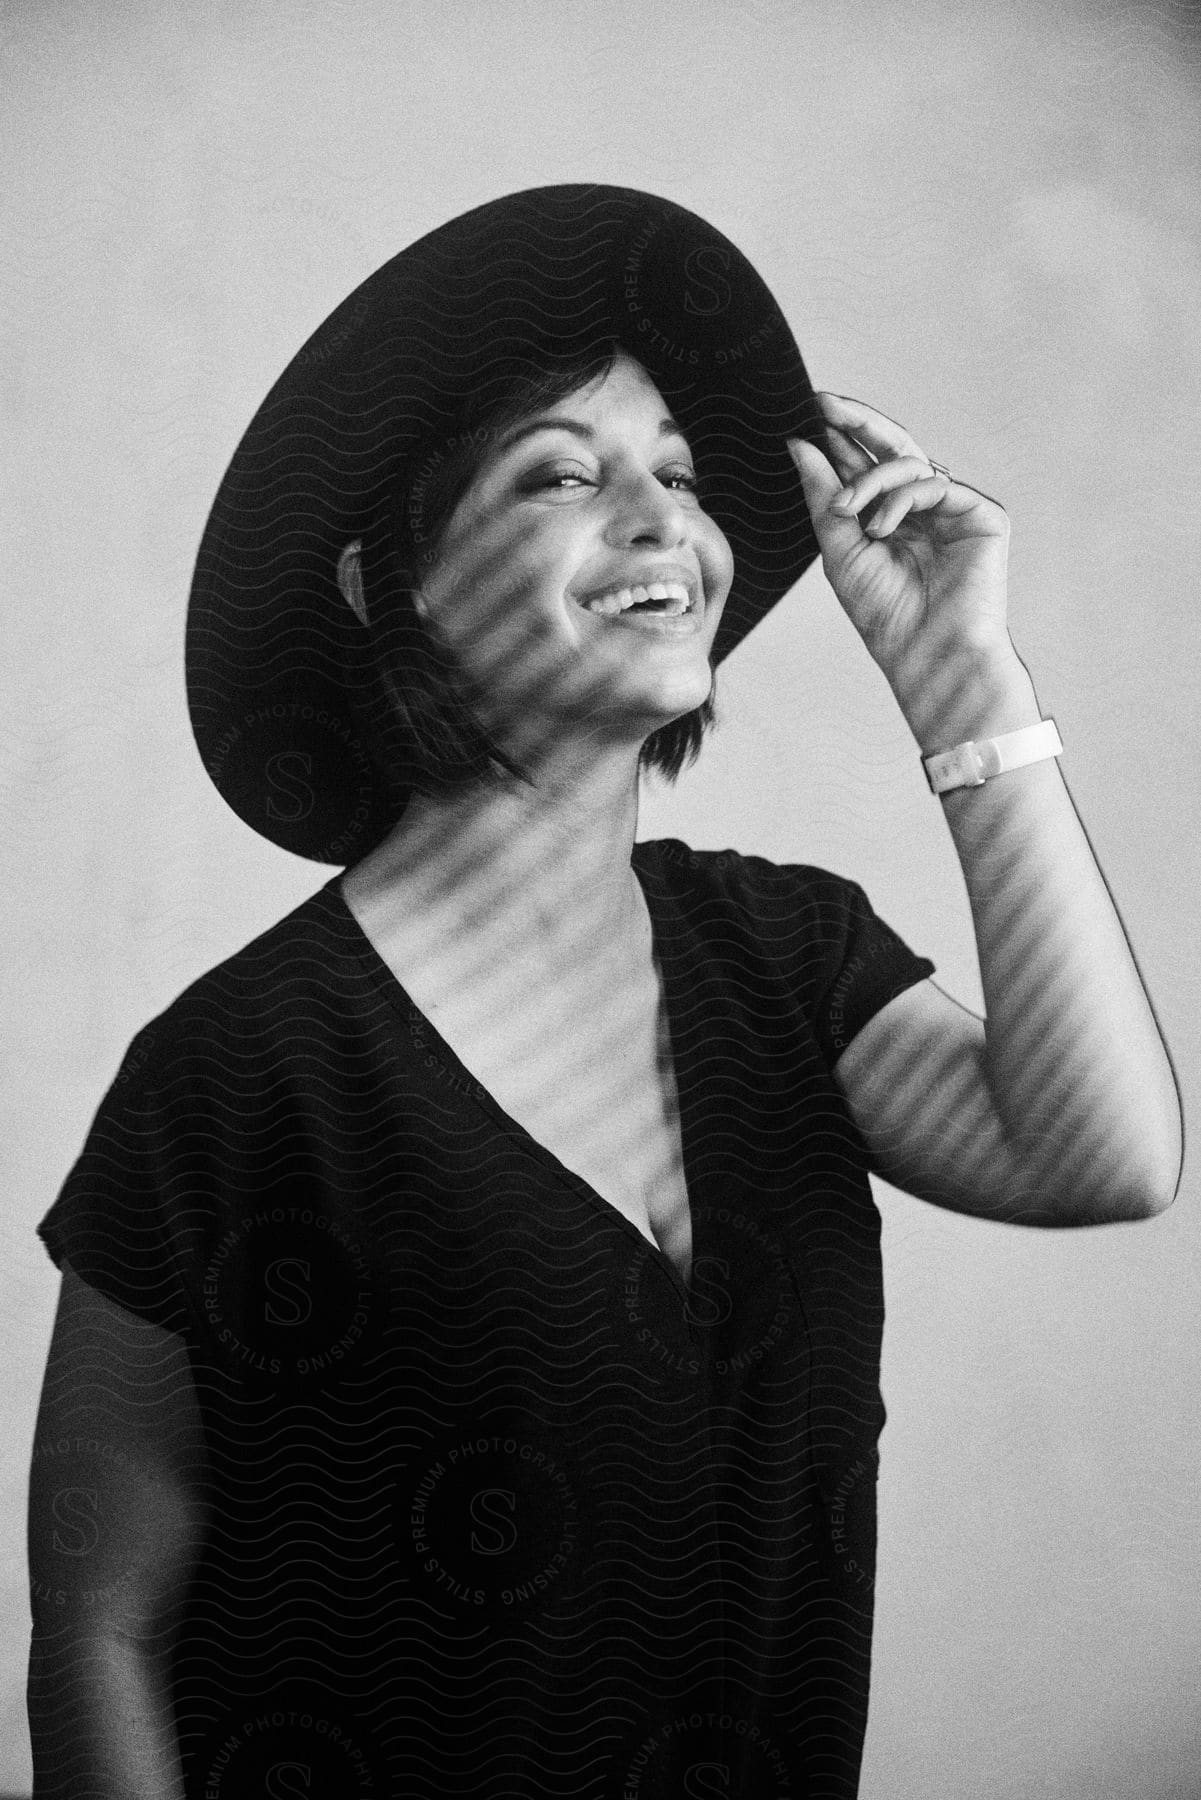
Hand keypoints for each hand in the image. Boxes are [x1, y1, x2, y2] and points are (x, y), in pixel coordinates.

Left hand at [788, 393, 1012, 689]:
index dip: (839, 436)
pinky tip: (881, 527)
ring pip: (909, 461)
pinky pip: (935, 482)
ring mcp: (954, 509)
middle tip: (822, 403)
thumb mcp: (838, 549)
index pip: (865, 464)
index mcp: (891, 516)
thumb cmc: (885, 615)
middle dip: (856, 422)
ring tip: (847, 511)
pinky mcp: (982, 515)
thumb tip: (799, 443)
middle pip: (893, 447)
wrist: (925, 654)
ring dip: (869, 479)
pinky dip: (900, 499)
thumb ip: (823, 495)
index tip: (807, 410)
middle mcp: (925, 508)